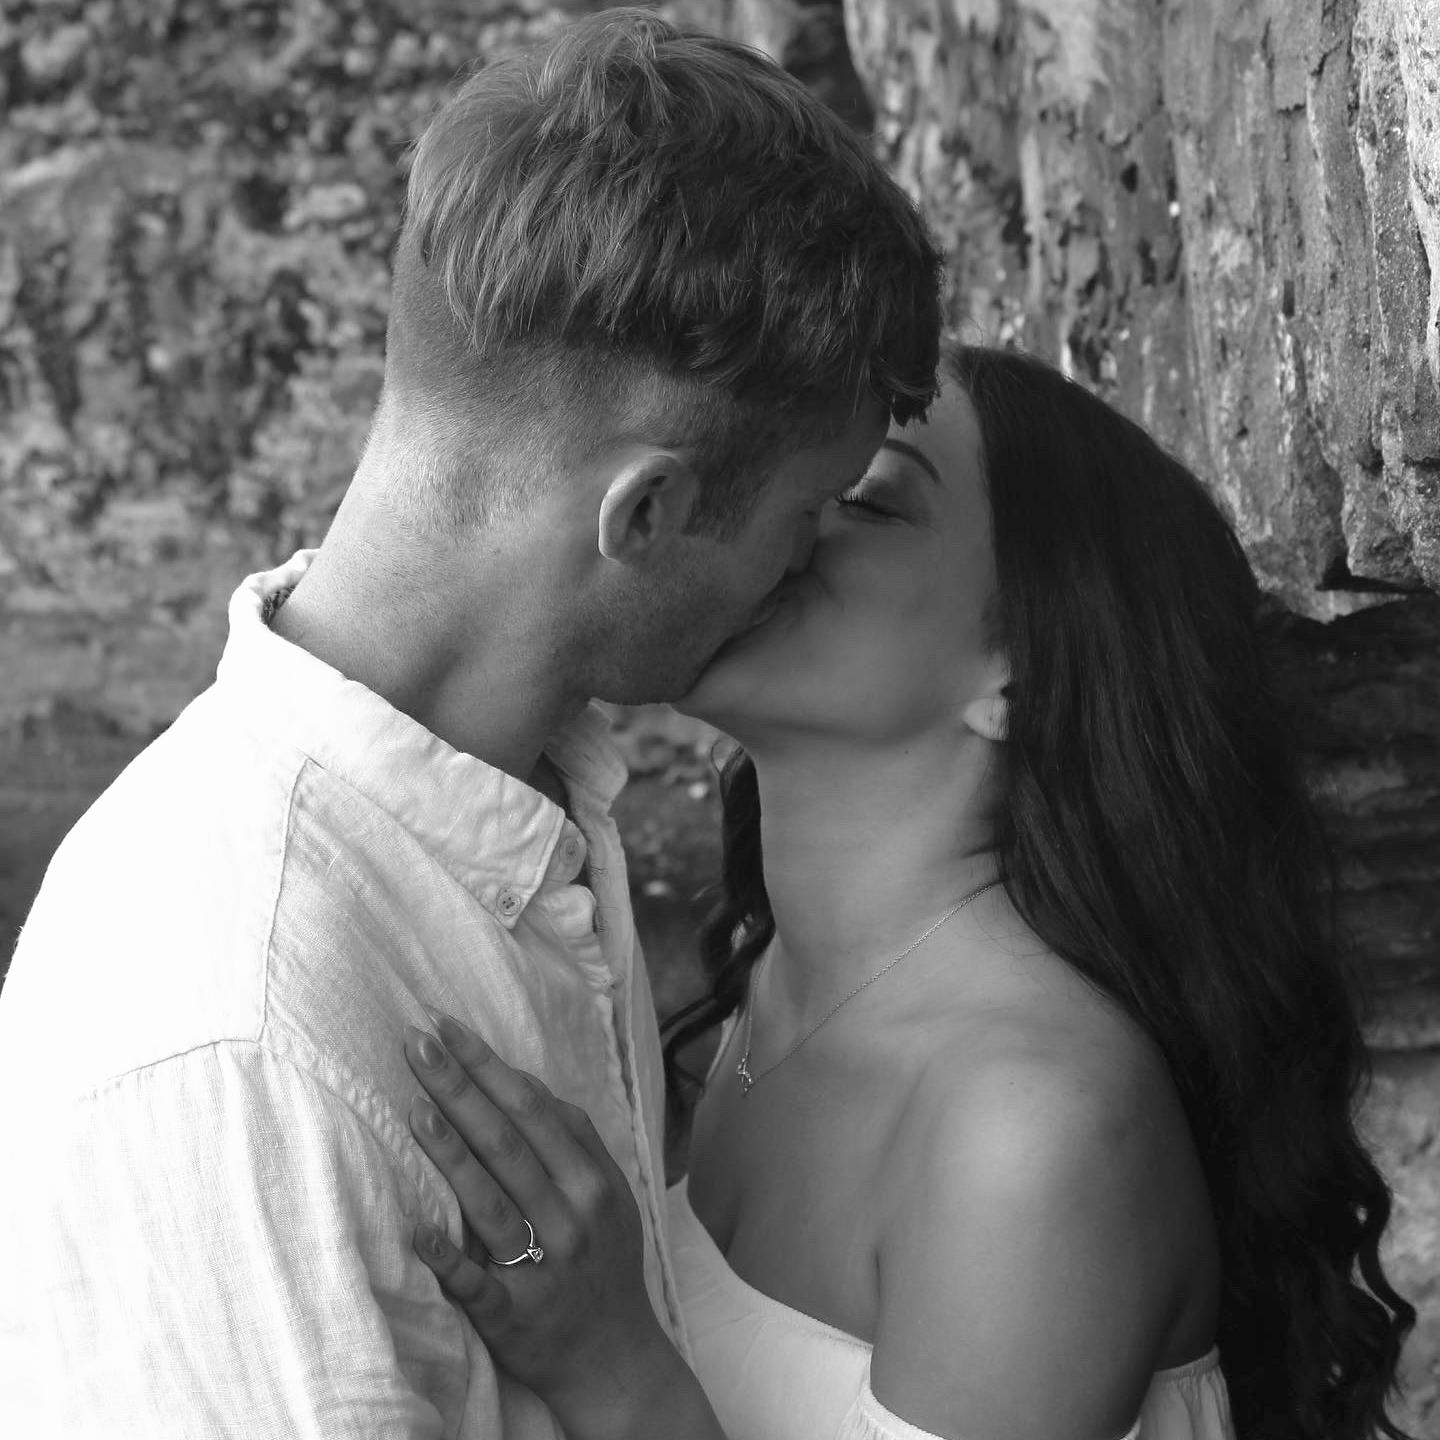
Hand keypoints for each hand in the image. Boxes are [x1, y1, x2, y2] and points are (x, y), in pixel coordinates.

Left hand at [403, 1013, 708, 1439]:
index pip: (532, 1108)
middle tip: (417, 1043)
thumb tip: (528, 1086)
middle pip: (507, 1141)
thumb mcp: (610, 1195)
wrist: (616, 1358)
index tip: (447, 1026)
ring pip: (491, 1200)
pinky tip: (418, 1231)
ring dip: (451, 1153)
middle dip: (460, 1087)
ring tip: (414, 1109)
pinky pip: (477, 1283)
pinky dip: (449, 1256)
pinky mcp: (514, 1316)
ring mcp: (542, 1266)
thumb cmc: (604, 1261)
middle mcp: (570, 1216)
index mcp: (592, 1180)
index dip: (488, 1065)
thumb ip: (575, 1141)